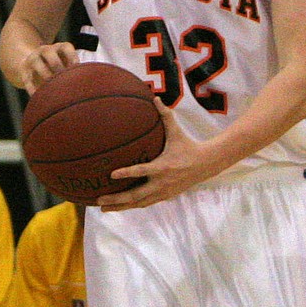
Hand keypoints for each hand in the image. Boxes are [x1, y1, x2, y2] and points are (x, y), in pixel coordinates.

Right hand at [19, 41, 77, 94]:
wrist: (32, 64)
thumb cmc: (58, 68)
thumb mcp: (66, 64)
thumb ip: (75, 71)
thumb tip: (88, 84)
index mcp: (59, 47)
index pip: (66, 47)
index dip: (72, 57)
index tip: (77, 70)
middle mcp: (45, 50)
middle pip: (49, 52)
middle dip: (57, 65)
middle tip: (64, 80)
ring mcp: (33, 59)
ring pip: (36, 63)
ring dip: (45, 75)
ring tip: (52, 88)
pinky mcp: (23, 70)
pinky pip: (27, 79)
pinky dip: (33, 89)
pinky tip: (39, 98)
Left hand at [97, 101, 219, 209]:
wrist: (206, 165)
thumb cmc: (188, 146)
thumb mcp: (176, 131)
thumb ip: (165, 115)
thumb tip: (154, 98)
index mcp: (162, 167)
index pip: (141, 171)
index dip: (127, 173)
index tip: (111, 174)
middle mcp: (161, 183)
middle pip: (135, 195)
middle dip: (116, 199)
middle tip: (99, 200)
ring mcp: (163, 192)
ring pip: (138, 203)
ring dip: (120, 207)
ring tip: (103, 208)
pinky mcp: (165, 197)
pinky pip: (145, 203)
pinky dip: (131, 206)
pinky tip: (119, 207)